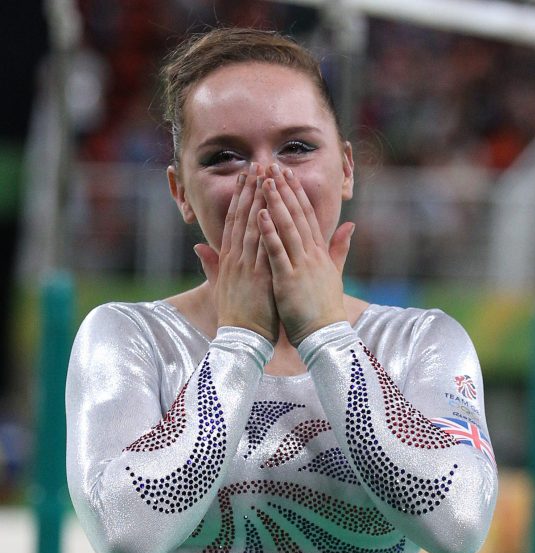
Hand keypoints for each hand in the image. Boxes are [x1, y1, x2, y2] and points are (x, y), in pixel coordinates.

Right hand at [194, 163, 279, 344]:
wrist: (240, 343)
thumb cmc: (236, 319)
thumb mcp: (222, 289)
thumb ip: (212, 266)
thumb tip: (199, 247)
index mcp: (228, 262)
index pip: (233, 223)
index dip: (239, 198)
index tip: (246, 177)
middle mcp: (235, 261)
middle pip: (242, 218)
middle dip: (250, 190)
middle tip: (257, 164)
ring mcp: (247, 268)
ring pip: (252, 227)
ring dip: (259, 200)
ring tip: (266, 176)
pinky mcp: (259, 278)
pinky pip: (263, 248)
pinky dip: (266, 227)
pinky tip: (271, 208)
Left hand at [258, 164, 353, 346]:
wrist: (326, 337)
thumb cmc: (326, 310)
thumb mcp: (335, 274)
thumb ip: (340, 248)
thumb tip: (351, 225)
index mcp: (319, 254)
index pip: (308, 217)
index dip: (297, 194)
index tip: (287, 174)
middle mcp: (312, 256)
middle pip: (297, 216)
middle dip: (285, 190)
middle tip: (272, 166)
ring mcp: (301, 267)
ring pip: (287, 228)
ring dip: (276, 203)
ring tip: (264, 181)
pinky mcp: (289, 281)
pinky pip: (277, 253)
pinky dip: (269, 233)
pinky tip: (260, 214)